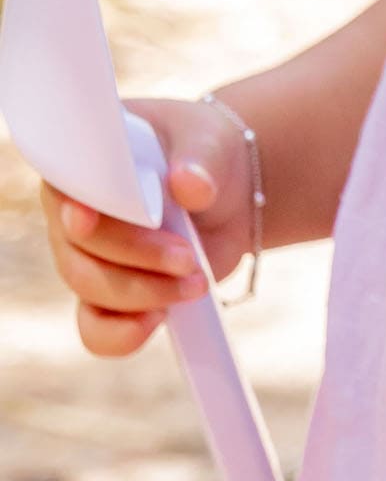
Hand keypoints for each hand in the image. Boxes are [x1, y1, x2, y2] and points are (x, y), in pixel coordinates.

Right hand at [38, 95, 255, 359]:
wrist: (227, 198)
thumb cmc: (205, 155)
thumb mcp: (209, 145)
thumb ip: (200, 162)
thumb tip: (189, 184)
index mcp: (82, 165)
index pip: (63, 189)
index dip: (72, 209)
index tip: (86, 220)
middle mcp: (72, 213)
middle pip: (77, 251)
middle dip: (135, 261)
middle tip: (187, 258)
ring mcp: (88, 258)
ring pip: (89, 290)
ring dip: (145, 294)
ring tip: (196, 281)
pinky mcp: (112, 295)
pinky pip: (96, 329)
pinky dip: (123, 335)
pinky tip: (160, 320)